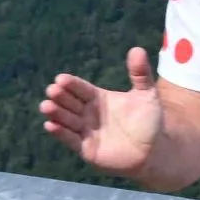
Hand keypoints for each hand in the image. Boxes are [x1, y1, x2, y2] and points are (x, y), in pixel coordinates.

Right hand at [43, 51, 168, 174]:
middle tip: (52, 90)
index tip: (61, 79)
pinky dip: (60, 133)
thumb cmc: (149, 122)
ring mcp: (85, 131)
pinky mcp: (85, 148)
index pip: (80, 88)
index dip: (71, 84)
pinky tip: (50, 125)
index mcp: (97, 98)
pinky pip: (70, 139)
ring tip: (46, 106)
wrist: (153, 151)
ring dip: (55, 113)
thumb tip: (137, 49)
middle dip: (60, 97)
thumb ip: (140, 74)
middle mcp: (88, 113)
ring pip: (66, 120)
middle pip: (69, 103)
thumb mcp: (146, 95)